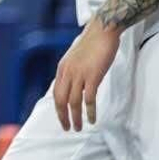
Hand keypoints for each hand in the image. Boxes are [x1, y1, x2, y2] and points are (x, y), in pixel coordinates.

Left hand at [52, 17, 120, 131]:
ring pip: (73, 102)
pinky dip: (90, 111)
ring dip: (76, 117)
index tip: (62, 119)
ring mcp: (79, 74)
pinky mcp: (93, 75)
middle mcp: (67, 72)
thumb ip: (72, 72)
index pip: (56, 93)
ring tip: (79, 127)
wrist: (102, 31)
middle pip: (61, 100)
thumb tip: (72, 86)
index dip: (58, 108)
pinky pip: (89, 99)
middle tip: (68, 128)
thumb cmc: (92, 44)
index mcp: (62, 68)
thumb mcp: (75, 58)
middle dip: (63, 116)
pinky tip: (92, 119)